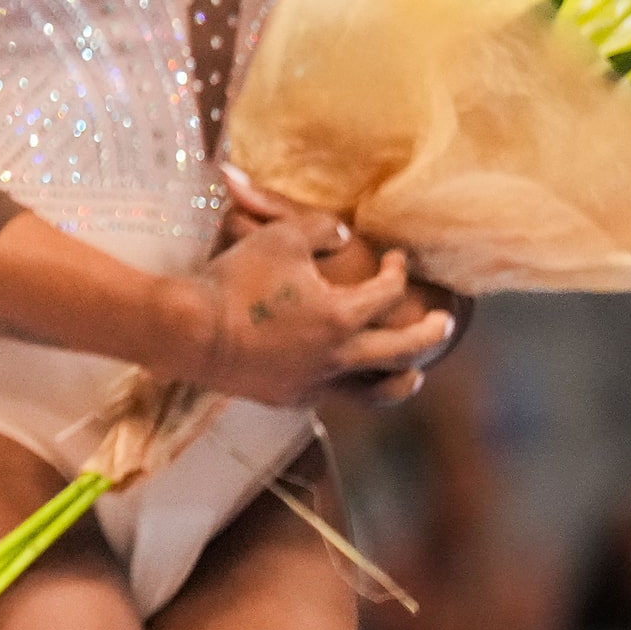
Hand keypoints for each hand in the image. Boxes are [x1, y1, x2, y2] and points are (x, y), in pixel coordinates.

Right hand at [221, 167, 469, 405]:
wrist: (186, 331)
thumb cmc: (235, 280)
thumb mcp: (281, 238)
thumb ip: (320, 231)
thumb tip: (342, 234)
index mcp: (342, 316)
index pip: (389, 293)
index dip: (399, 271)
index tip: (398, 258)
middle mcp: (338, 356)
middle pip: (402, 352)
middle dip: (430, 334)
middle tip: (444, 323)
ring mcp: (313, 383)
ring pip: (374, 392)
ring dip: (400, 381)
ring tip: (412, 376)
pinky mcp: (286, 398)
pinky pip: (329, 396)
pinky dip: (344, 385)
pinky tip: (341, 378)